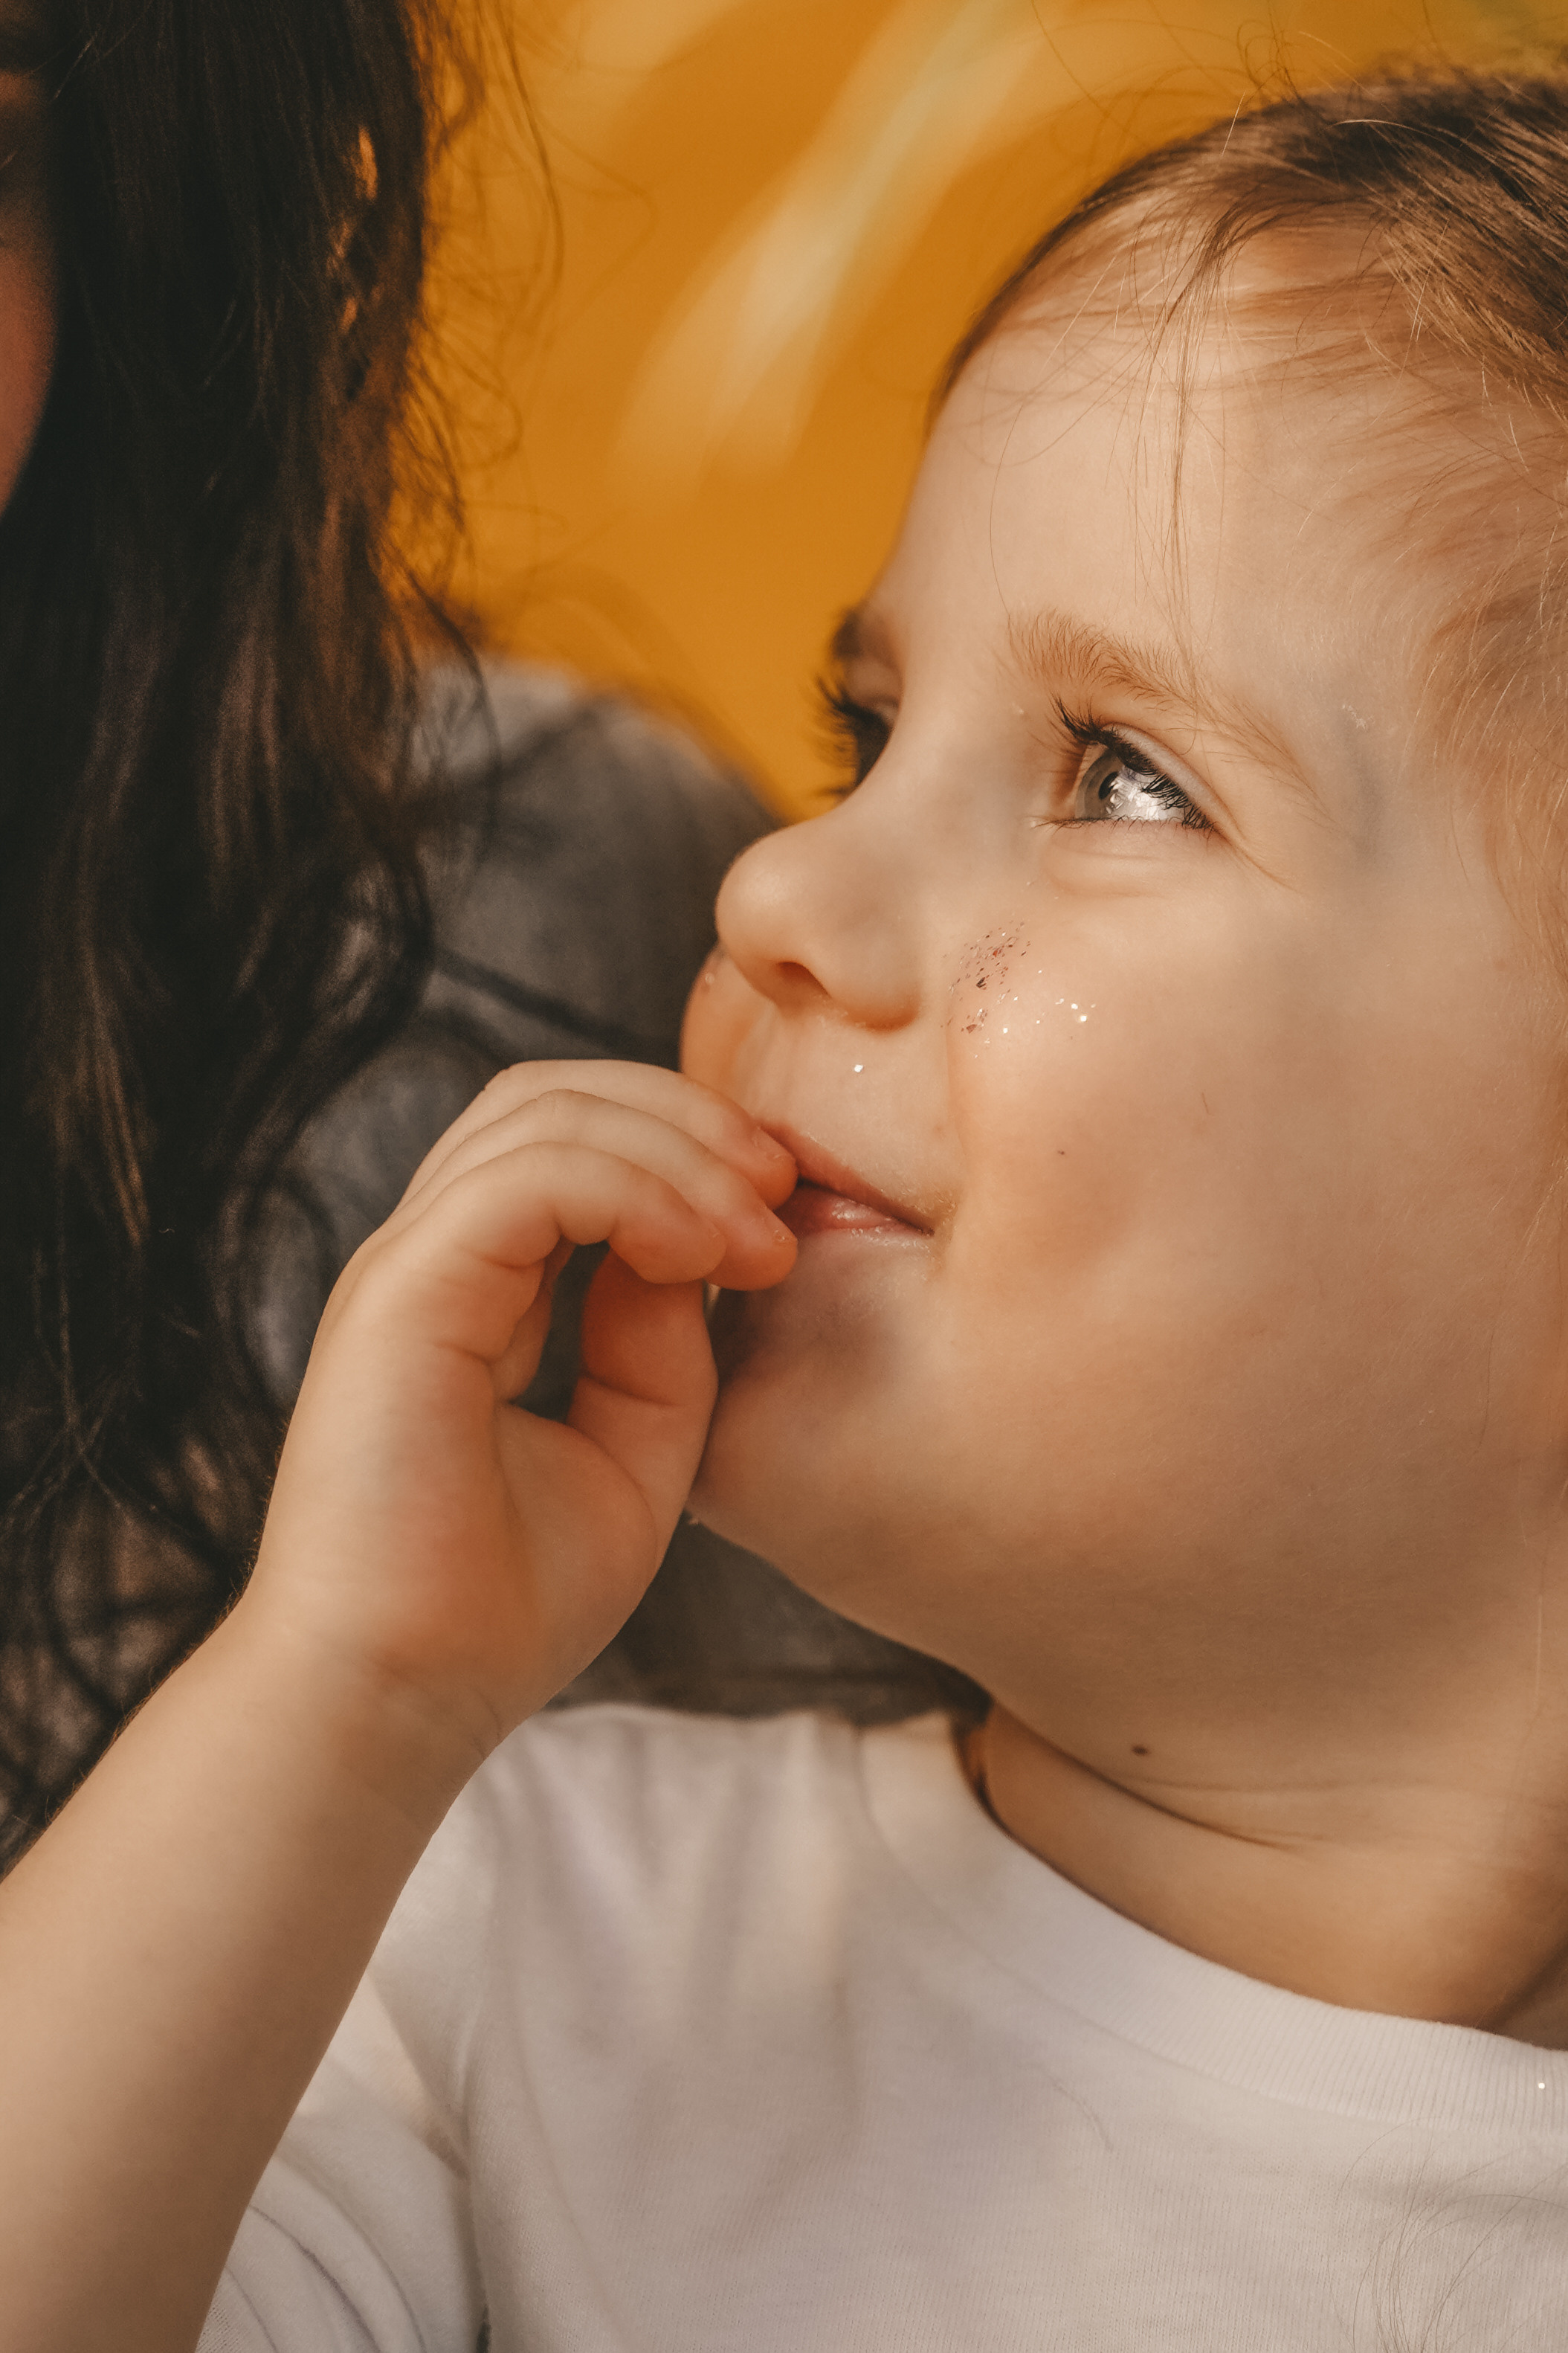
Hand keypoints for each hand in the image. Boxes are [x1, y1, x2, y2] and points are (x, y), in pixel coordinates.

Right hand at [242, 1063, 796, 1774]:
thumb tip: (696, 1243)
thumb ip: (664, 1344)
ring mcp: (411, 1269)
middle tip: (782, 1187)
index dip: (686, 1148)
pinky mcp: (402, 1297)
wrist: (399, 1701)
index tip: (783, 1219)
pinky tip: (702, 1253)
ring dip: (675, 1149)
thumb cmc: (501, 1607)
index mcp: (477, 1289)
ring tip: (757, 1233)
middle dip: (687, 1118)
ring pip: (539, 1113)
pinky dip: (633, 1190)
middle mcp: (434, 1259)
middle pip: (553, 1097)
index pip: (570, 1142)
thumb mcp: (635, 1454)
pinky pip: (525, 1180)